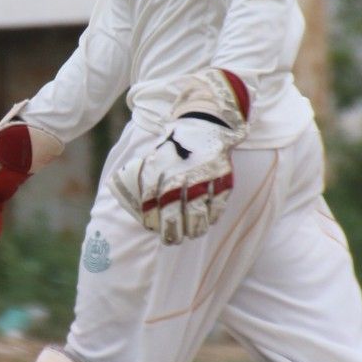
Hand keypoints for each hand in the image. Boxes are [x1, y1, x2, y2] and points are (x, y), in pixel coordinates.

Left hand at [110, 69, 250, 244]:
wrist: (203, 121)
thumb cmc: (173, 147)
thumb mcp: (151, 158)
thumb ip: (142, 182)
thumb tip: (139, 212)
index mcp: (159, 171)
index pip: (153, 206)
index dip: (154, 223)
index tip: (156, 231)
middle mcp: (180, 176)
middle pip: (176, 214)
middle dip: (173, 232)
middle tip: (173, 240)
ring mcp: (203, 176)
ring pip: (199, 213)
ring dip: (195, 228)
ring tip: (192, 234)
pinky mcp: (222, 176)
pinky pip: (219, 204)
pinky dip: (214, 215)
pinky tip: (209, 220)